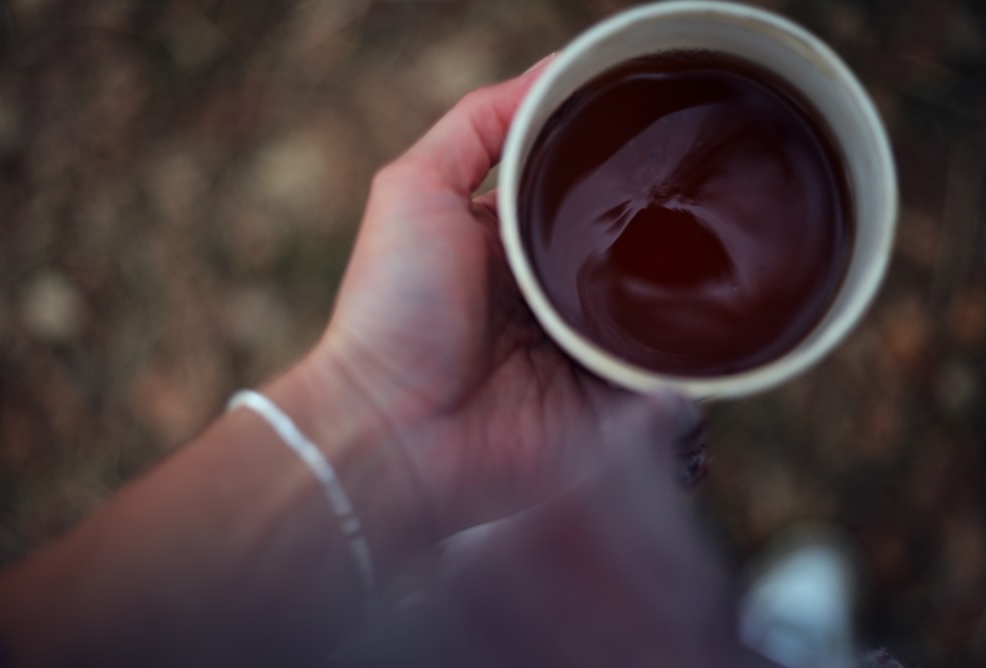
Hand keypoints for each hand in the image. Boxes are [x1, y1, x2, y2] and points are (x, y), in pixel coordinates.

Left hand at [303, 55, 697, 539]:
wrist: (392, 431)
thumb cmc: (394, 309)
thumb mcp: (414, 188)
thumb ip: (477, 125)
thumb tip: (554, 69)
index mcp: (514, 248)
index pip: (587, 199)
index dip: (625, 173)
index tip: (673, 140)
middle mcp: (553, 301)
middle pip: (633, 257)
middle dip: (674, 237)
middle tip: (720, 205)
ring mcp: (582, 357)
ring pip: (661, 317)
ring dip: (693, 298)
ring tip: (743, 264)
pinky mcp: (606, 412)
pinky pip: (669, 383)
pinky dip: (693, 365)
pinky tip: (726, 337)